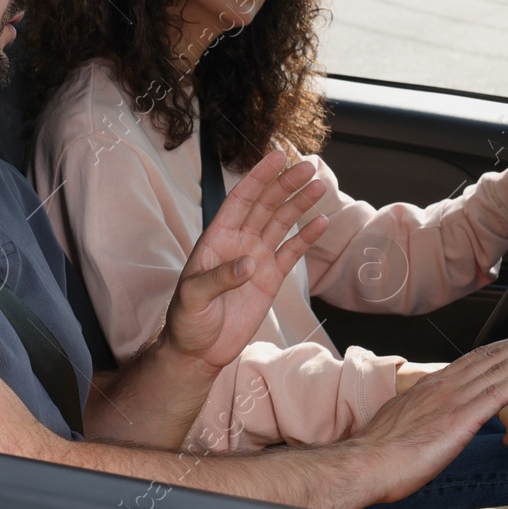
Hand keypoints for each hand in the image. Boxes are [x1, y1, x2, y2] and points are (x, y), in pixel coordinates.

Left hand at [161, 150, 329, 371]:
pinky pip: (291, 252)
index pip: (241, 199)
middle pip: (266, 205)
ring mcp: (256, 259)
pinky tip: (321, 222)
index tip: (277, 157)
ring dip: (299, 204)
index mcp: (217, 238)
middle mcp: (238, 243)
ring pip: (281, 223)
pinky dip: (306, 237)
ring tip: (318, 186)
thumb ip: (218, 279)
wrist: (198, 351)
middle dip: (285, 185)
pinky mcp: (270, 279)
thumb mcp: (193, 298)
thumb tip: (248, 264)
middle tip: (308, 167)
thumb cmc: (186, 321)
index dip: (259, 177)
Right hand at [351, 322, 507, 506]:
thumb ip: (424, 415)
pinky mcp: (461, 419)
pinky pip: (497, 393)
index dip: (504, 346)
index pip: (476, 359)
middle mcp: (446, 385)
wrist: (365, 462)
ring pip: (500, 367)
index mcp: (433, 386)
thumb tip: (430, 420)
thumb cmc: (381, 451)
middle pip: (493, 356)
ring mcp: (454, 400)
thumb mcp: (404, 423)